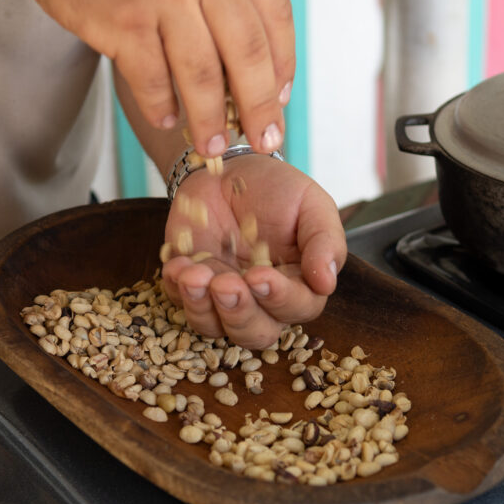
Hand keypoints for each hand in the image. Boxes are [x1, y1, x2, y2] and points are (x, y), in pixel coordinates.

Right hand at [18, 0, 294, 156]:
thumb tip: (262, 70)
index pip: (274, 14)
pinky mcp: (123, 19)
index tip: (280, 98)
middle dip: (259, 106)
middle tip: (264, 138)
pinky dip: (163, 108)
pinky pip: (155, 81)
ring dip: (211, 121)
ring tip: (212, 144)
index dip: (282, 64)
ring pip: (203, 75)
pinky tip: (167, 118)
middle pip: (248, 51)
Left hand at [160, 155, 346, 348]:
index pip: (298, 307)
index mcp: (299, 284)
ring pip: (213, 328)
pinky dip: (175, 288)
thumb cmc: (278, 190)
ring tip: (193, 275)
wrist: (231, 169)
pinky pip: (178, 302)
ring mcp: (222, 297)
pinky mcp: (189, 286)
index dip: (280, 298)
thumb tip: (327, 283)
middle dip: (239, 313)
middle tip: (225, 284)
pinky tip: (177, 264)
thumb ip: (325, 241)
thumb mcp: (312, 205)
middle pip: (256, 333)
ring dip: (201, 307)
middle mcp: (262, 300)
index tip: (260, 276)